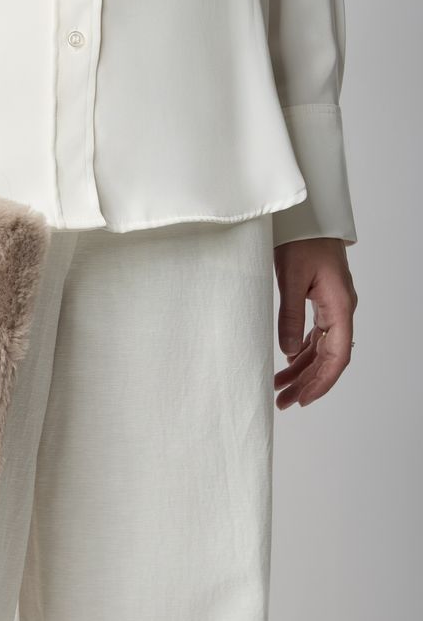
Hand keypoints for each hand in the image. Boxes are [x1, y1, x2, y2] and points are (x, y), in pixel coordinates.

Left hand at [273, 238, 357, 408]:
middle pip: (329, 357)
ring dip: (302, 370)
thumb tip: (286, 352)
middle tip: (284, 403)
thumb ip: (290, 316)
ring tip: (280, 389)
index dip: (322, 381)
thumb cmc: (302, 242)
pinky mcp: (322, 302)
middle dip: (308, 383)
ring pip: (321, 349)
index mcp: (340, 307)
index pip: (337, 356)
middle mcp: (341, 310)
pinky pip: (315, 336)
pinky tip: (287, 364)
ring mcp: (333, 307)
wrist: (307, 217)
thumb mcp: (291, 279)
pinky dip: (301, 352)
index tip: (304, 400)